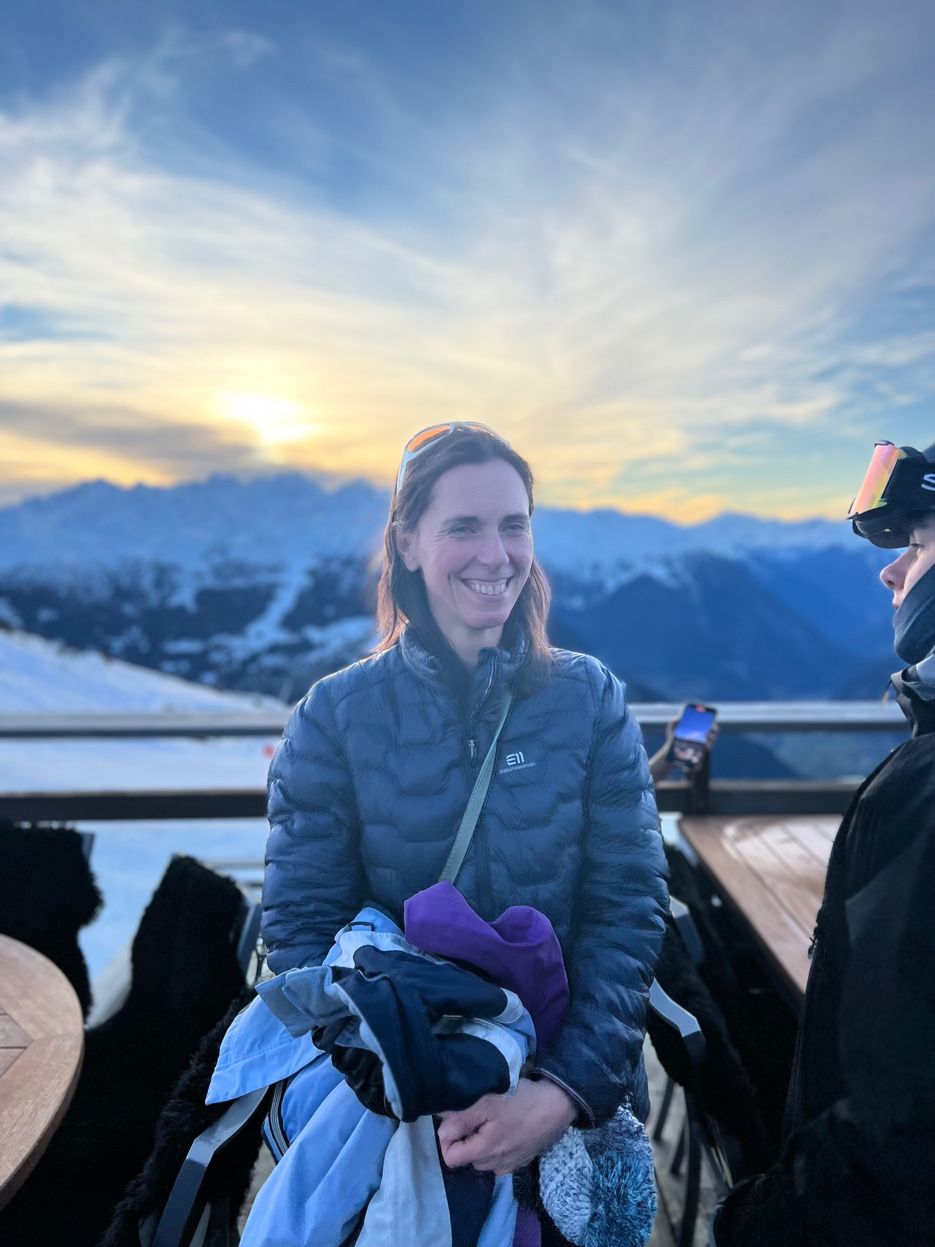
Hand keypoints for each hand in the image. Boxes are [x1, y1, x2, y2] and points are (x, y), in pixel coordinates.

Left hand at [436, 1077, 576, 1174]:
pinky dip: (498, 1144)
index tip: (455, 1118)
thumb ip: (461, 1119)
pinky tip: (507, 1126)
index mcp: (484, 1152)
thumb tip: (441, 1132)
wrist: (559, 1105)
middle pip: (467, 1156)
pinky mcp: (522, 1160)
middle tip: (478, 1113)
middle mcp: (495, 1166)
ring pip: (483, 1157)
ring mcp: (511, 1165)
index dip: (447, 1137)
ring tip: (493, 1118)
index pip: (450, 1157)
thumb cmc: (521, 1101)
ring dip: (482, 1141)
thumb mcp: (488, 1102)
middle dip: (466, 1137)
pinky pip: (500, 1157)